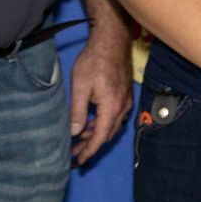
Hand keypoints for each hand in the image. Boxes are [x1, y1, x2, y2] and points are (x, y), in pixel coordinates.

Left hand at [68, 33, 133, 164]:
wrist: (112, 40)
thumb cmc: (94, 60)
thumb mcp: (80, 87)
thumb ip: (78, 112)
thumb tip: (74, 132)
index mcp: (111, 107)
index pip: (100, 137)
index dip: (89, 151)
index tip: (79, 161)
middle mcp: (122, 107)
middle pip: (108, 134)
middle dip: (92, 145)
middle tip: (75, 152)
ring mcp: (126, 100)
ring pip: (112, 126)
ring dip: (97, 134)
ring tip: (80, 138)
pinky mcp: (125, 94)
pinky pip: (116, 116)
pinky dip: (103, 123)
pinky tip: (92, 121)